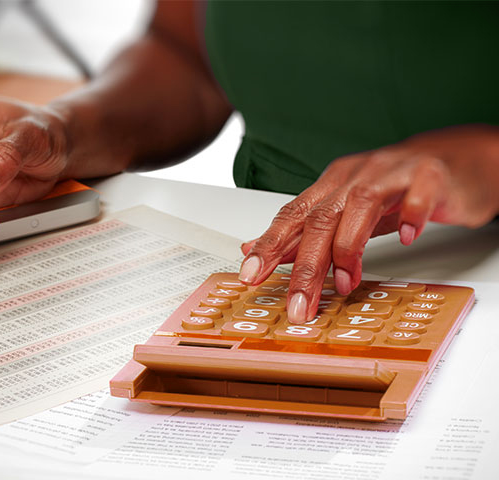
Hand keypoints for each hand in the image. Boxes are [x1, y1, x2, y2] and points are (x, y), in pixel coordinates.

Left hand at [238, 125, 498, 323]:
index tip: (250, 276)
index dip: (269, 245)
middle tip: (298, 303)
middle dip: (305, 266)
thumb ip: (304, 233)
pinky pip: (417, 194)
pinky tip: (408, 238)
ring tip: (344, 283)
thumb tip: (259, 250)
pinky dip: (411, 216)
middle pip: (321, 219)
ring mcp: (392, 172)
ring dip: (349, 249)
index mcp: (331, 185)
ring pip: (360, 205)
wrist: (452, 160)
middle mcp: (355, 175)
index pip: (292, 216)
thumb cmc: (395, 189)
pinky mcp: (430, 174)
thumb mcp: (345, 212)